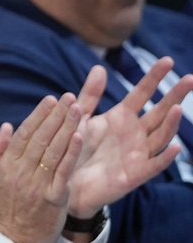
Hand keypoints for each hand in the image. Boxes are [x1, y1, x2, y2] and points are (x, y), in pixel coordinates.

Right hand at [0, 95, 83, 242]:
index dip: (38, 115)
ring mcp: (37, 184)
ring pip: (53, 150)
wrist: (14, 241)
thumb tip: (5, 126)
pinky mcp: (53, 197)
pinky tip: (79, 136)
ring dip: (66, 127)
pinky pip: (63, 170)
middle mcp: (21, 172)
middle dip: (55, 115)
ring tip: (77, 109)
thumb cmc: (3, 209)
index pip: (24, 134)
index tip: (50, 100)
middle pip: (40, 138)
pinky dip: (71, 152)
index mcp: (6, 166)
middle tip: (68, 97)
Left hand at [67, 60, 192, 218]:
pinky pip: (154, 165)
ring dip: (171, 123)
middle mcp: (134, 134)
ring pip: (160, 136)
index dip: (154, 78)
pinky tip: (175, 147)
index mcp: (121, 118)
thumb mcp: (80, 119)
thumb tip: (99, 67)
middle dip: (175, 96)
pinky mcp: (135, 174)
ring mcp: (137, 153)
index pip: (141, 94)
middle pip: (160, 112)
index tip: (168, 60)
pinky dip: (166, 157)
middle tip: (190, 79)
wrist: (63, 182)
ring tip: (178, 108)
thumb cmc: (73, 149)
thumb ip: (90, 95)